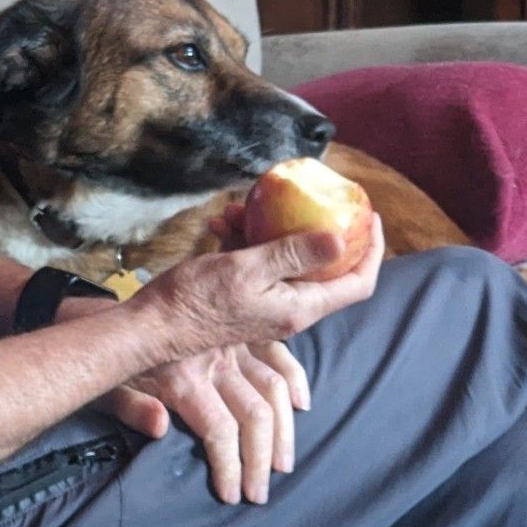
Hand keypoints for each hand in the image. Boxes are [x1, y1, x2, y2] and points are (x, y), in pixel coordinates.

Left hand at [104, 341, 310, 505]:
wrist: (120, 320)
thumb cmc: (117, 364)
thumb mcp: (111, 386)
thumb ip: (131, 408)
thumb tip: (160, 427)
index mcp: (183, 377)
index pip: (219, 429)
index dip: (230, 466)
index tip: (233, 495)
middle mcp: (214, 360)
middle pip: (254, 415)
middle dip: (261, 460)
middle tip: (260, 493)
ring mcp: (233, 344)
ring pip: (273, 388)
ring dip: (284, 431)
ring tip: (283, 465)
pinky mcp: (243, 332)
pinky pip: (279, 353)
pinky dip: (295, 377)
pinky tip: (301, 405)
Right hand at [131, 215, 384, 362]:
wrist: (152, 328)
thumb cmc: (196, 301)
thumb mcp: (247, 270)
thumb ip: (294, 255)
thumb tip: (342, 239)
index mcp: (299, 307)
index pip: (357, 284)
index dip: (373, 251)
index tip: (370, 216)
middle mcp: (290, 310)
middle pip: (325, 269)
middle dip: (316, 229)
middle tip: (312, 198)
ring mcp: (267, 305)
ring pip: (286, 261)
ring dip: (269, 230)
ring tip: (239, 208)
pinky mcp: (244, 298)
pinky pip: (258, 265)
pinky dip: (245, 241)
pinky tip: (221, 223)